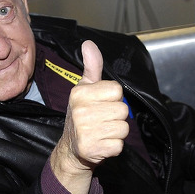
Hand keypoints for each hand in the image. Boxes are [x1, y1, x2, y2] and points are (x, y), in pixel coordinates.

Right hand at [50, 40, 129, 193]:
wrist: (71, 149)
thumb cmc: (82, 114)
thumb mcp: (85, 88)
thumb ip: (92, 67)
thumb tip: (89, 43)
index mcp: (80, 94)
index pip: (117, 90)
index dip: (113, 98)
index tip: (102, 103)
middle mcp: (81, 111)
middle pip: (122, 110)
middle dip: (116, 116)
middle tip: (102, 120)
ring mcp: (85, 132)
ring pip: (123, 128)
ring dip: (116, 132)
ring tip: (103, 131)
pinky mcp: (92, 149)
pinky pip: (119, 145)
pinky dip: (114, 146)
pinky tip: (102, 143)